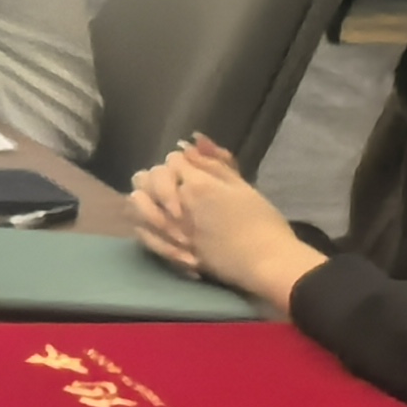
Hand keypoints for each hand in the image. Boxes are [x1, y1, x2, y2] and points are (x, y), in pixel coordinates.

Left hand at [129, 139, 317, 308]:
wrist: (267, 262)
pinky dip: (141, 222)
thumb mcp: (242, 186)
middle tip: (173, 182)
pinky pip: (143, 233)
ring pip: (138, 203)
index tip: (192, 167)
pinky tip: (148, 220)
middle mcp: (178, 204)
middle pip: (148, 177)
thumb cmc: (262, 222)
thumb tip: (188, 144)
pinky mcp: (171, 251)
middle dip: (158, 175)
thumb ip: (213, 163)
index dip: (181, 160)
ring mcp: (171, 229)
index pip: (173, 159)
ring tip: (153, 198)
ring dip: (143, 195)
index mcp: (197, 185)